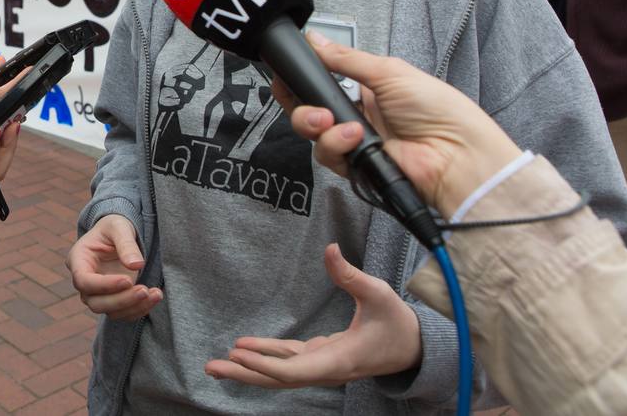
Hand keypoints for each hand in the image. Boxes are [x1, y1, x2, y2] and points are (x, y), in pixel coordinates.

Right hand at [66, 214, 161, 319]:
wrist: (119, 234)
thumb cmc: (115, 226)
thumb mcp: (119, 227)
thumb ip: (126, 244)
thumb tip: (136, 265)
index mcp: (78, 260)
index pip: (83, 280)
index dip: (104, 285)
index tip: (128, 280)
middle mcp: (84, 280)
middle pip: (95, 302)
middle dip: (121, 301)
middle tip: (144, 290)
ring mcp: (98, 293)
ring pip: (110, 312)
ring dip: (133, 307)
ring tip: (156, 294)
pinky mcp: (113, 300)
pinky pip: (123, 313)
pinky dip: (140, 309)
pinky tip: (155, 296)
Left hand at [205, 244, 419, 386]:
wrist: (415, 349)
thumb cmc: (398, 323)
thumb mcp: (378, 294)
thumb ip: (351, 275)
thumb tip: (329, 249)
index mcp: (339, 360)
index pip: (294, 370)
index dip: (265, 363)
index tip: (239, 352)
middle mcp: (326, 371)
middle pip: (279, 378)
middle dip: (245, 374)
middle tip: (211, 367)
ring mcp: (322, 367)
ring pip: (280, 372)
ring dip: (249, 368)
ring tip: (216, 364)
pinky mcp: (320, 359)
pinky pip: (287, 361)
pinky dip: (265, 356)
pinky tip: (242, 350)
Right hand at [273, 32, 521, 216]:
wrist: (456, 154)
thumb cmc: (437, 109)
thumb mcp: (389, 71)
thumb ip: (345, 58)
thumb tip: (314, 38)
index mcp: (365, 88)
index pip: (320, 82)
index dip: (301, 81)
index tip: (287, 75)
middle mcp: (356, 115)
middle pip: (308, 110)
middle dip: (302, 107)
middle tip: (316, 108)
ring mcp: (354, 142)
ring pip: (312, 134)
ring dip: (319, 127)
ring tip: (344, 127)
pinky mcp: (355, 167)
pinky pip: (327, 157)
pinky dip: (336, 146)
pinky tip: (356, 140)